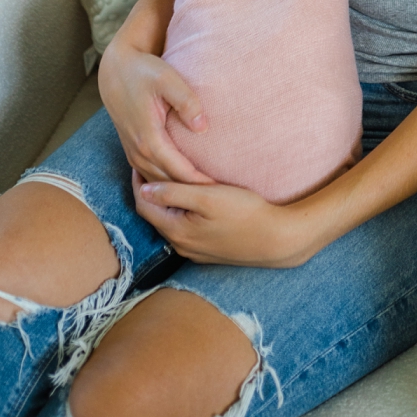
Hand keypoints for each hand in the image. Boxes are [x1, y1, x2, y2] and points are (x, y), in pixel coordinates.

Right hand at [96, 42, 211, 187]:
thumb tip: (202, 127)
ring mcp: (133, 153)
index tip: (223, 190)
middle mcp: (138, 151)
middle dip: (192, 192)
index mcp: (149, 138)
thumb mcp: (168, 80)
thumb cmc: (145, 73)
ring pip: (158, 182)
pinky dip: (168, 183)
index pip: (179, 170)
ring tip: (207, 196)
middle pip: (169, 182)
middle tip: (222, 198)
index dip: (200, 182)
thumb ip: (187, 102)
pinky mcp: (133, 150)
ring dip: (180, 191)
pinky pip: (151, 175)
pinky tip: (187, 187)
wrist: (116, 71)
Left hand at [132, 176, 322, 267]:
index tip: (140, 163)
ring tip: (171, 184)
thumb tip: (144, 189)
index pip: (144, 205)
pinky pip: (186, 232)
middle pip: (155, 216)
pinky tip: (194, 206)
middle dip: (151, 194)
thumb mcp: (208, 197)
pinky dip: (182, 216)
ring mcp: (195, 251)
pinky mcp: (209, 253)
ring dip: (167, 206)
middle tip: (153, 170)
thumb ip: (173, 193)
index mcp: (176, 230)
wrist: (277, 240)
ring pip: (171, 224)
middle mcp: (180, 244)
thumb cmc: (245, 213)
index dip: (138, 183)